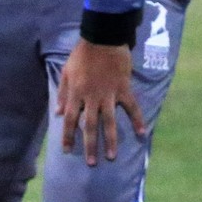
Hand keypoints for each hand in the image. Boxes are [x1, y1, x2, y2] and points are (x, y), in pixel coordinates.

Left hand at [56, 40, 145, 165]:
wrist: (103, 38)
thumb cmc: (82, 54)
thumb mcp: (66, 71)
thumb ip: (62, 92)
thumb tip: (58, 112)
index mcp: (76, 94)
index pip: (71, 120)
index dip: (68, 136)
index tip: (67, 151)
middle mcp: (92, 98)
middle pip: (90, 126)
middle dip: (90, 145)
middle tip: (92, 163)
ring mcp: (109, 95)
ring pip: (110, 122)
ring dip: (111, 140)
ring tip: (112, 157)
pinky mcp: (123, 90)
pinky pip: (132, 107)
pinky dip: (138, 120)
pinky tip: (143, 133)